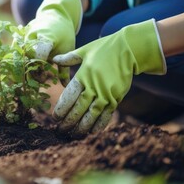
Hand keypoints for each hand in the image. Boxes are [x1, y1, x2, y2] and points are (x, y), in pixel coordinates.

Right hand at [25, 0, 82, 84]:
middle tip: (43, 78)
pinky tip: (30, 70)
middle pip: (27, 59)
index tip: (45, 75)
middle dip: (33, 73)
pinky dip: (22, 64)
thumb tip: (66, 87)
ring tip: (38, 74)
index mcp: (46, 37)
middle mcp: (31, 37)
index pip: (38, 55)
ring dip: (27, 70)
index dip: (39, 68)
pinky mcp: (17, 40)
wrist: (54, 14)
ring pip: (19, 59)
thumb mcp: (67, 48)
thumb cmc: (63, 33)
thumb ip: (64, 68)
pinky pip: (16, 56)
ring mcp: (22, 37)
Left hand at [52, 19, 166, 136]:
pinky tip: (91, 132)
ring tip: (73, 135)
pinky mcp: (116, 98)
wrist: (129, 50)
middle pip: (79, 109)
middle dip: (69, 122)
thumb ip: (69, 58)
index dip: (61, 109)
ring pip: (92, 115)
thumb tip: (54, 59)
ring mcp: (106, 94)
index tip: (55, 118)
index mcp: (83, 75)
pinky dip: (98, 125)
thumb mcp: (85, 51)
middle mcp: (94, 86)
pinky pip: (106, 115)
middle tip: (61, 130)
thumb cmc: (104, 49)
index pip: (69, 97)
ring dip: (82, 127)